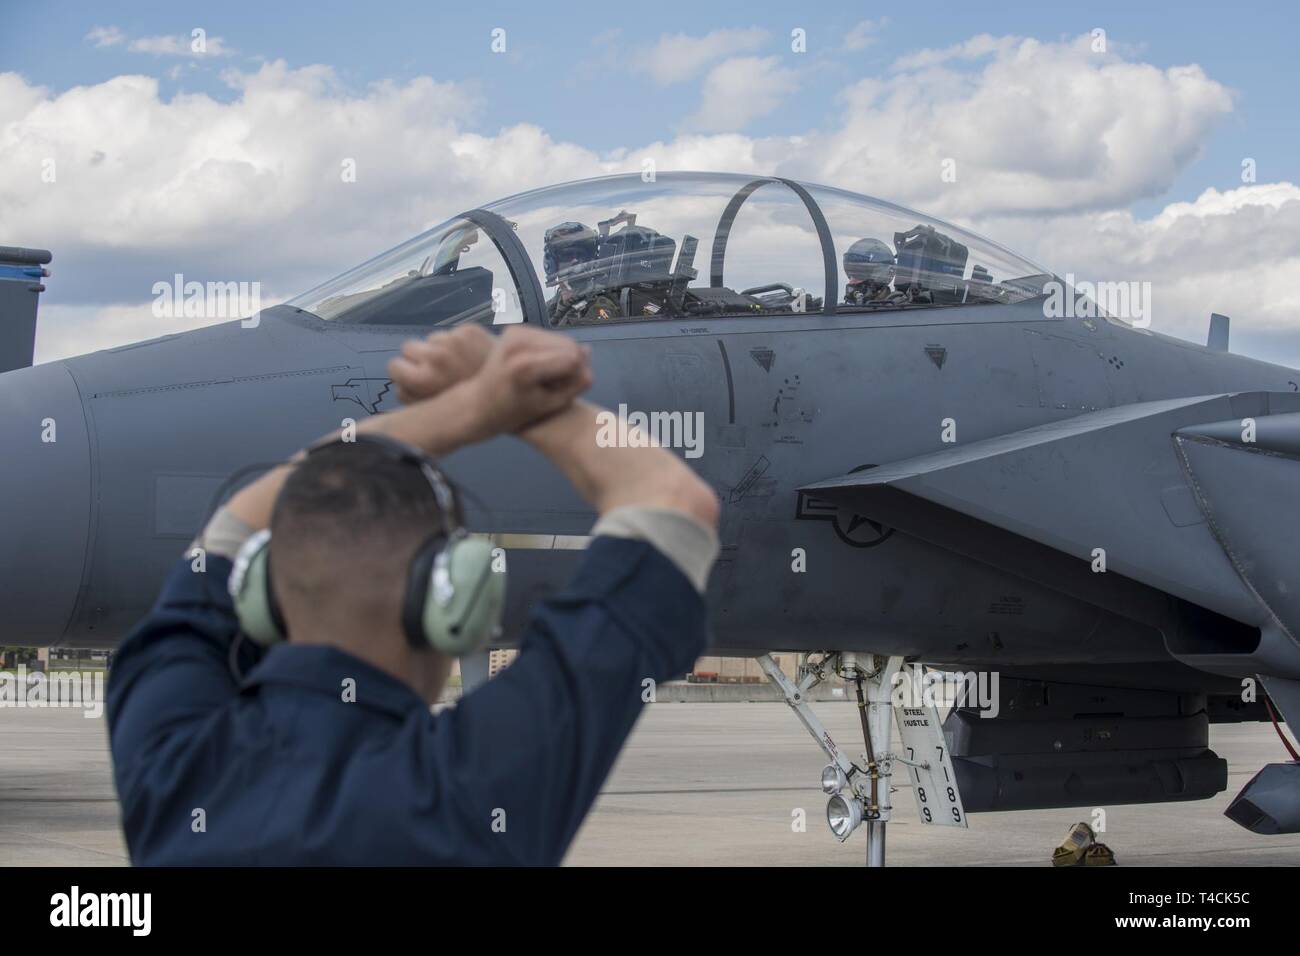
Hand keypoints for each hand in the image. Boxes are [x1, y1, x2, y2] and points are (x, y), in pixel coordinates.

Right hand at [387, 324, 493, 404]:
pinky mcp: (469, 330)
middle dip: (418, 357)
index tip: (415, 377)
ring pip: (431, 339)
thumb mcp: (431, 409)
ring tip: (457, 365)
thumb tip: (399, 380)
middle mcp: (436, 356)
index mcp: (423, 378)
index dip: (404, 372)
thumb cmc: (468, 407)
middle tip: (436, 371)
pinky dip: (458, 343)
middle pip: (408, 347)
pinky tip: (470, 356)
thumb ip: (408, 395)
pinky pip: (451, 333)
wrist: (511, 392)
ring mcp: (453, 340)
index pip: (394, 365)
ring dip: (439, 349)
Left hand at [466, 326, 591, 433]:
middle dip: (572, 363)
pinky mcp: (514, 329)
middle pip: (569, 344)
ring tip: (547, 377)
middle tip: (558, 384)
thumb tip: (588, 352)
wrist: (479, 404)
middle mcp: (518, 344)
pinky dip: (551, 350)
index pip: (573, 359)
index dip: (578, 375)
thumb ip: (576, 382)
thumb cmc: (515, 412)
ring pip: (560, 338)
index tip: (568, 390)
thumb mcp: (550, 405)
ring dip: (562, 356)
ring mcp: (514, 333)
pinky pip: (548, 336)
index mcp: (526, 367)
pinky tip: (540, 367)